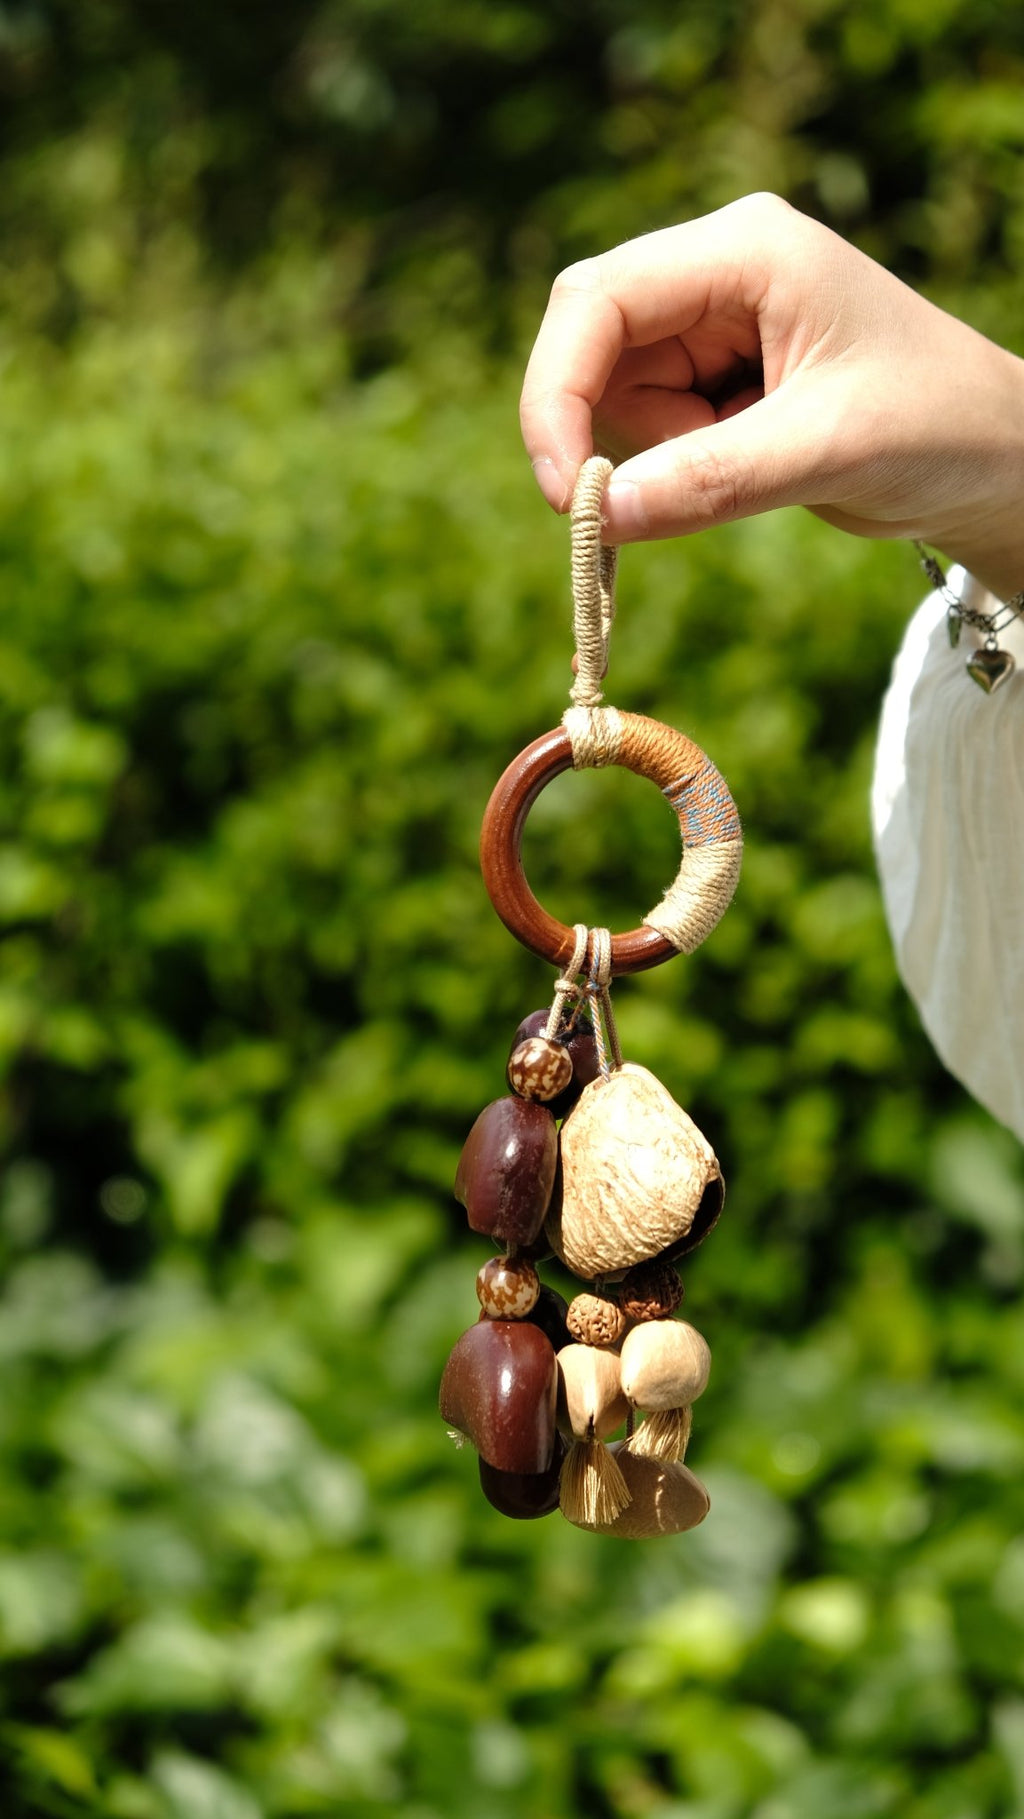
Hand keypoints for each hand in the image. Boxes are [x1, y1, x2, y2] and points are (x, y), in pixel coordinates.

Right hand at [520, 193, 1023, 598]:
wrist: (992, 458)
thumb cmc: (935, 426)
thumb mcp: (826, 450)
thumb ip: (709, 479)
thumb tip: (598, 513)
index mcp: (745, 248)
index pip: (602, 299)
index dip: (560, 390)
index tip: (564, 488)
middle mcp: (716, 271)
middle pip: (589, 342)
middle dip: (593, 428)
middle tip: (607, 512)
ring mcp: (711, 322)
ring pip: (613, 395)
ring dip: (653, 453)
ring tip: (754, 466)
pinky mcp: (713, 375)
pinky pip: (647, 426)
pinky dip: (670, 468)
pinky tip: (748, 468)